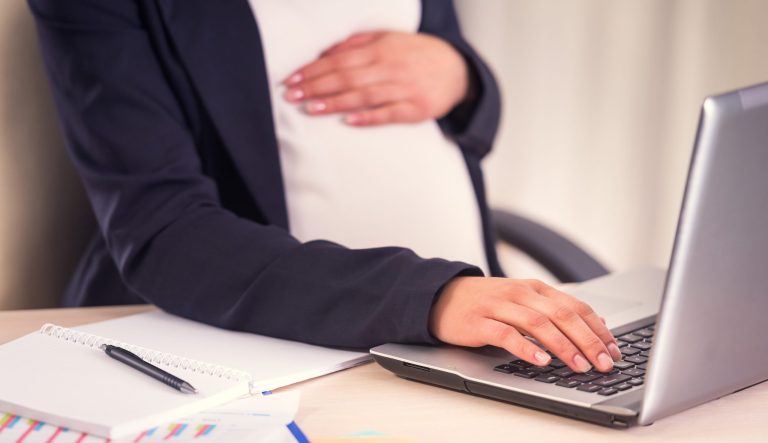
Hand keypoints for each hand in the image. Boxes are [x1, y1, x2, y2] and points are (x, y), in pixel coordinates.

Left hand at [282, 31, 469, 125]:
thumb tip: (325, 52)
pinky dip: (368, 118)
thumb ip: (357, 44)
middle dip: (316, 87)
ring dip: (335, 103)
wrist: (458, 71)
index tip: (293, 78)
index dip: (314, 70)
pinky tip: (348, 121)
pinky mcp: (416, 110)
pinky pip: (388, 115)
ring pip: (363, 96)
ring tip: (310, 109)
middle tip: (291, 95)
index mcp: (382, 49)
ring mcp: (404, 90)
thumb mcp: (389, 39)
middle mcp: (391, 68)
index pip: (340, 60)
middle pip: (347, 78)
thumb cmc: (417, 54)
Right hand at [430, 277, 622, 372]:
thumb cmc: (485, 302)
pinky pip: (506, 335)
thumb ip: (551, 311)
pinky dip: (526, 348)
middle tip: (604, 363)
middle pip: (563, 315)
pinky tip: (540, 360)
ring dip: (564, 346)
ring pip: (539, 324)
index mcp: (535, 288)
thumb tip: (591, 328)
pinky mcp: (480, 322)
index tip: (614, 350)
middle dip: (589, 341)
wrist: (440, 295)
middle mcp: (520, 294)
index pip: (575, 307)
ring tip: (580, 366)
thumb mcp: (521, 301)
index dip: (598, 329)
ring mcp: (499, 306)